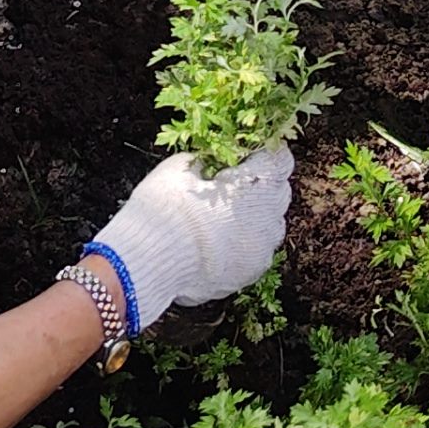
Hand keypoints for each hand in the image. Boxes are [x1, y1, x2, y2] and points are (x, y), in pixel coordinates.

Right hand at [88, 144, 294, 328]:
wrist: (148, 264)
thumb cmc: (163, 211)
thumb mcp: (178, 168)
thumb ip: (203, 161)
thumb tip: (208, 163)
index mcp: (255, 186)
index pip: (280, 160)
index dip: (266, 153)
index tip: (249, 153)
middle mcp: (268, 219)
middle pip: (279, 192)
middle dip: (261, 184)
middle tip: (231, 181)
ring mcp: (261, 250)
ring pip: (270, 225)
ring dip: (255, 215)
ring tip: (223, 214)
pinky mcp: (249, 274)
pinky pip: (255, 250)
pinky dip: (243, 242)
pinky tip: (217, 240)